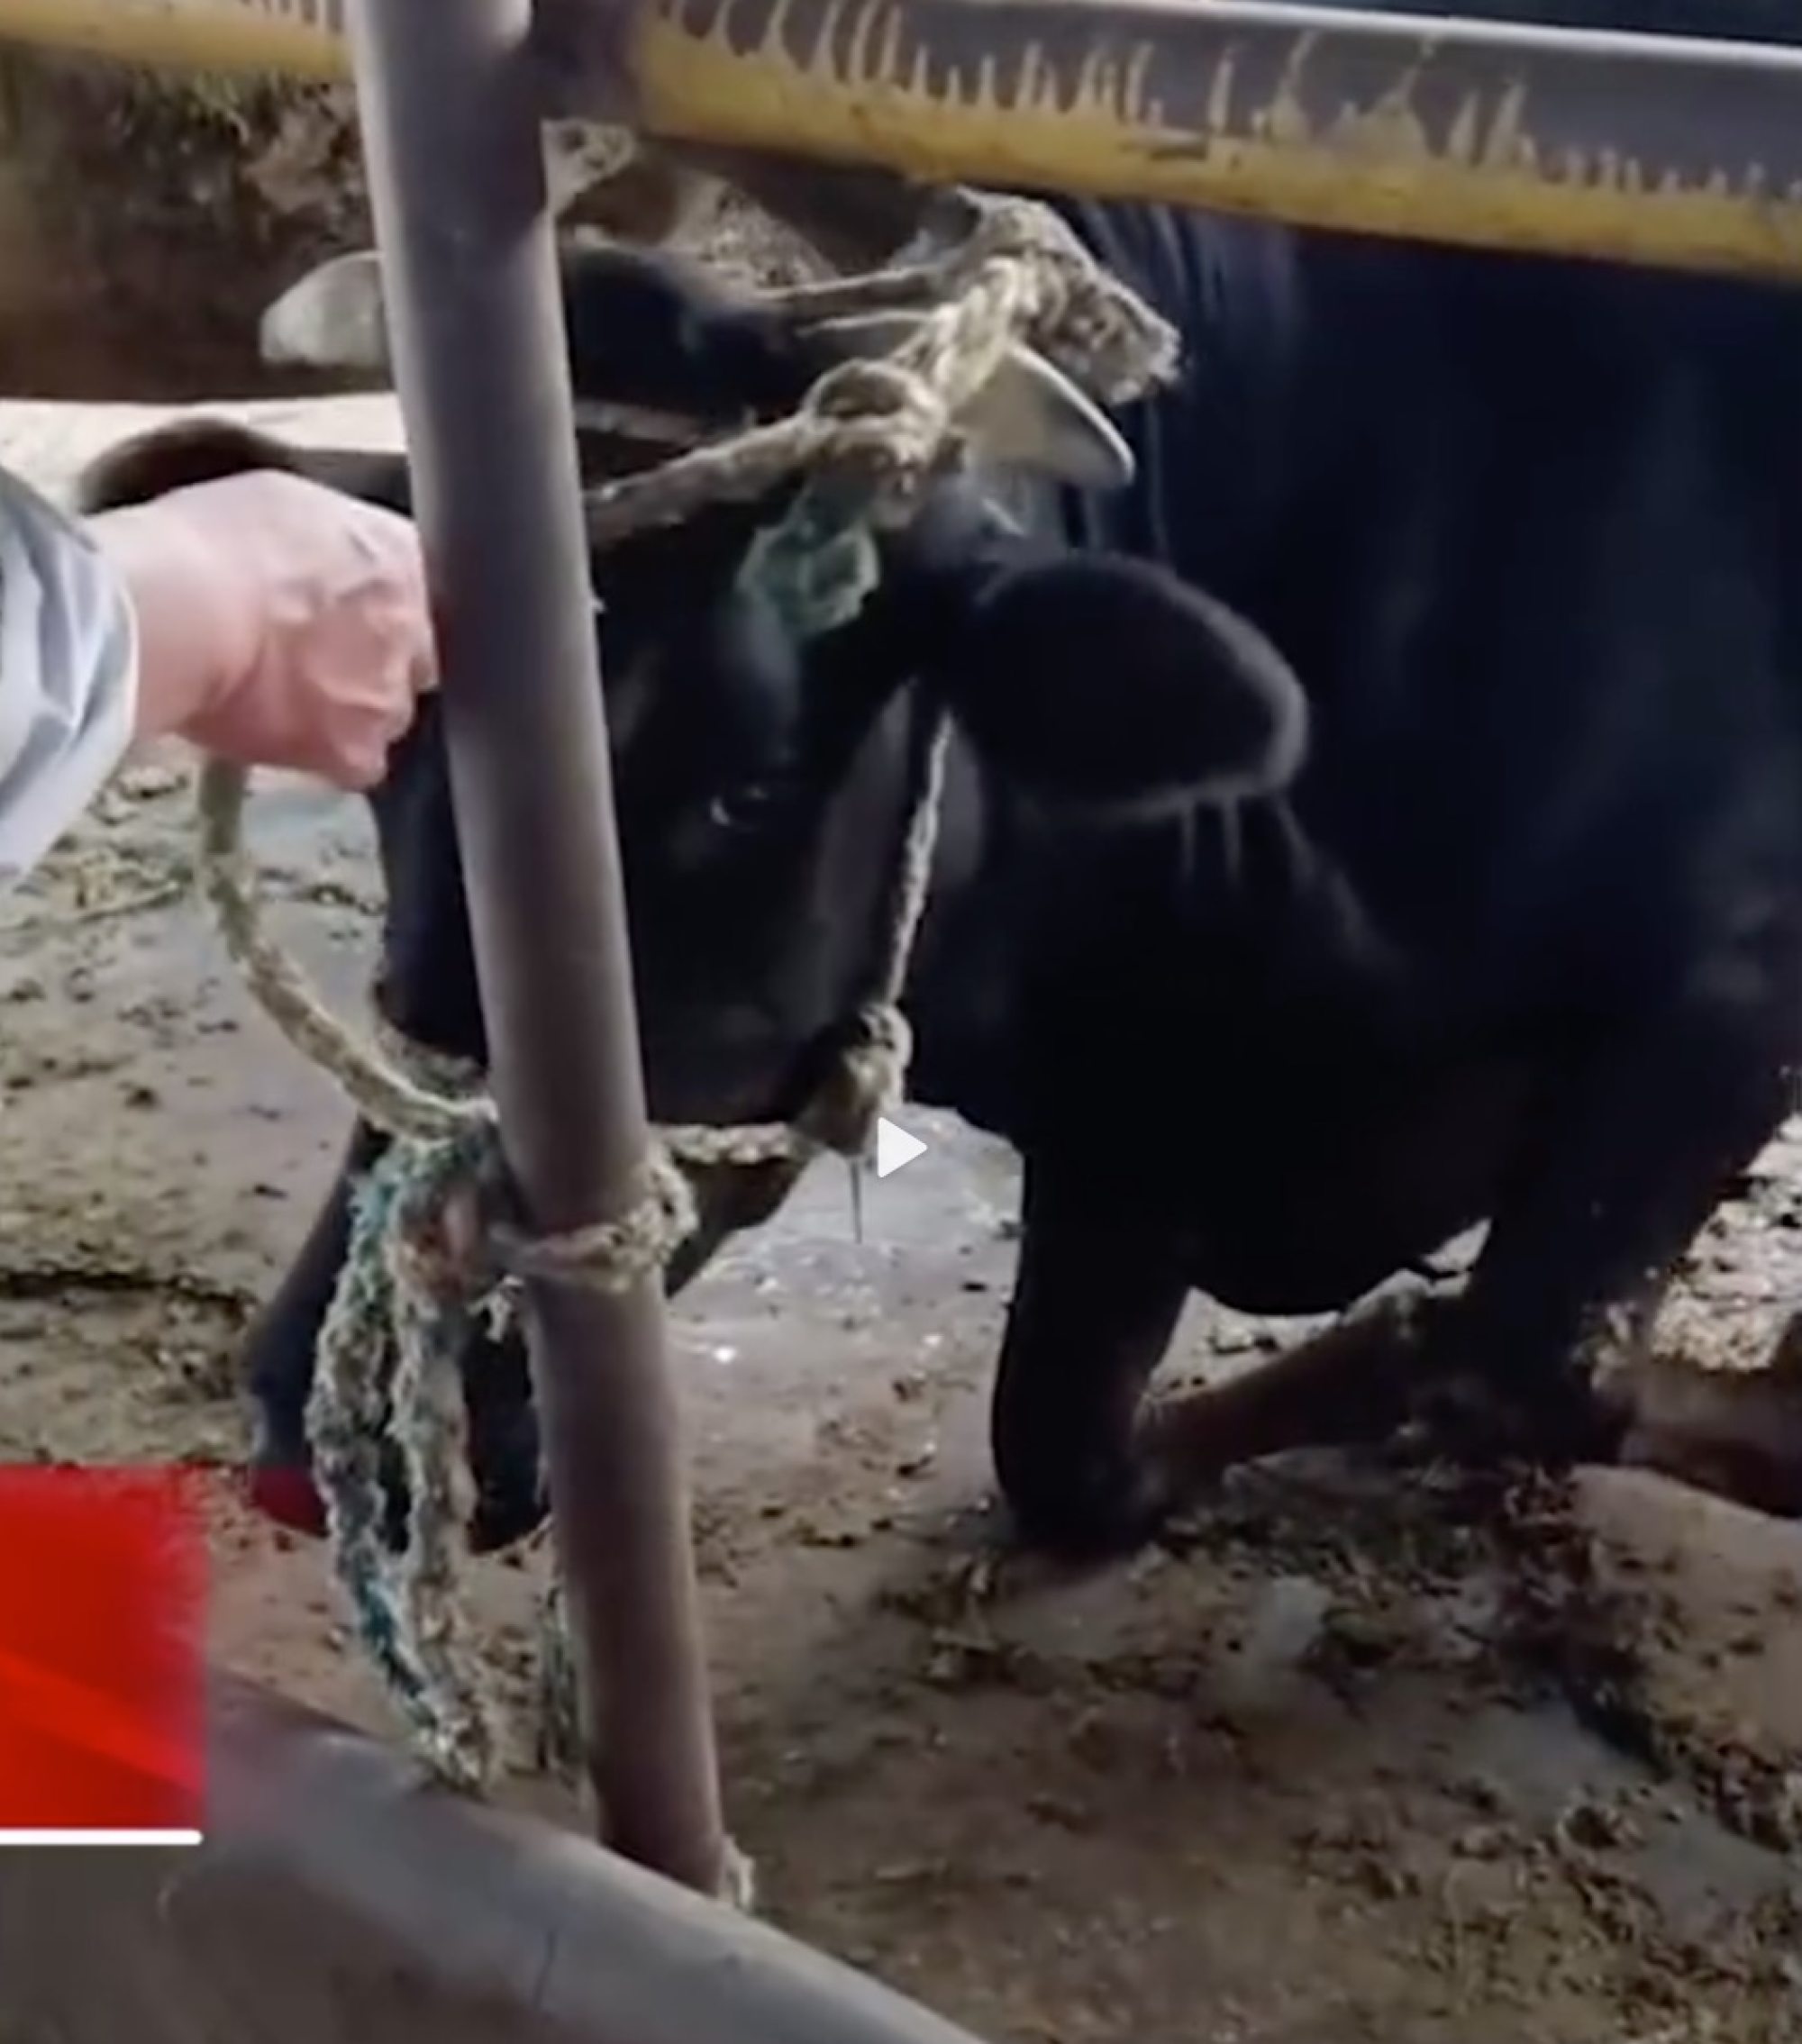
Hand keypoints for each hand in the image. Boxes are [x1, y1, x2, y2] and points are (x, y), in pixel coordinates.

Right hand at [88, 467, 437, 789]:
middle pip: (415, 656)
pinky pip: (355, 763)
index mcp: (401, 554)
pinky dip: (322, 754)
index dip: (381, 604)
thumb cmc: (208, 545)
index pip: (422, 588)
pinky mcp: (356, 749)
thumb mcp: (281, 503)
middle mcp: (414, 626)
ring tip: (283, 696)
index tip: (349, 612)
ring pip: (386, 712)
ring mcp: (389, 692)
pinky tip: (279, 733)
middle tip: (314, 657)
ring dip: (347, 710)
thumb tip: (327, 555)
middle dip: (374, 659)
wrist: (178, 612)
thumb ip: (331, 537)